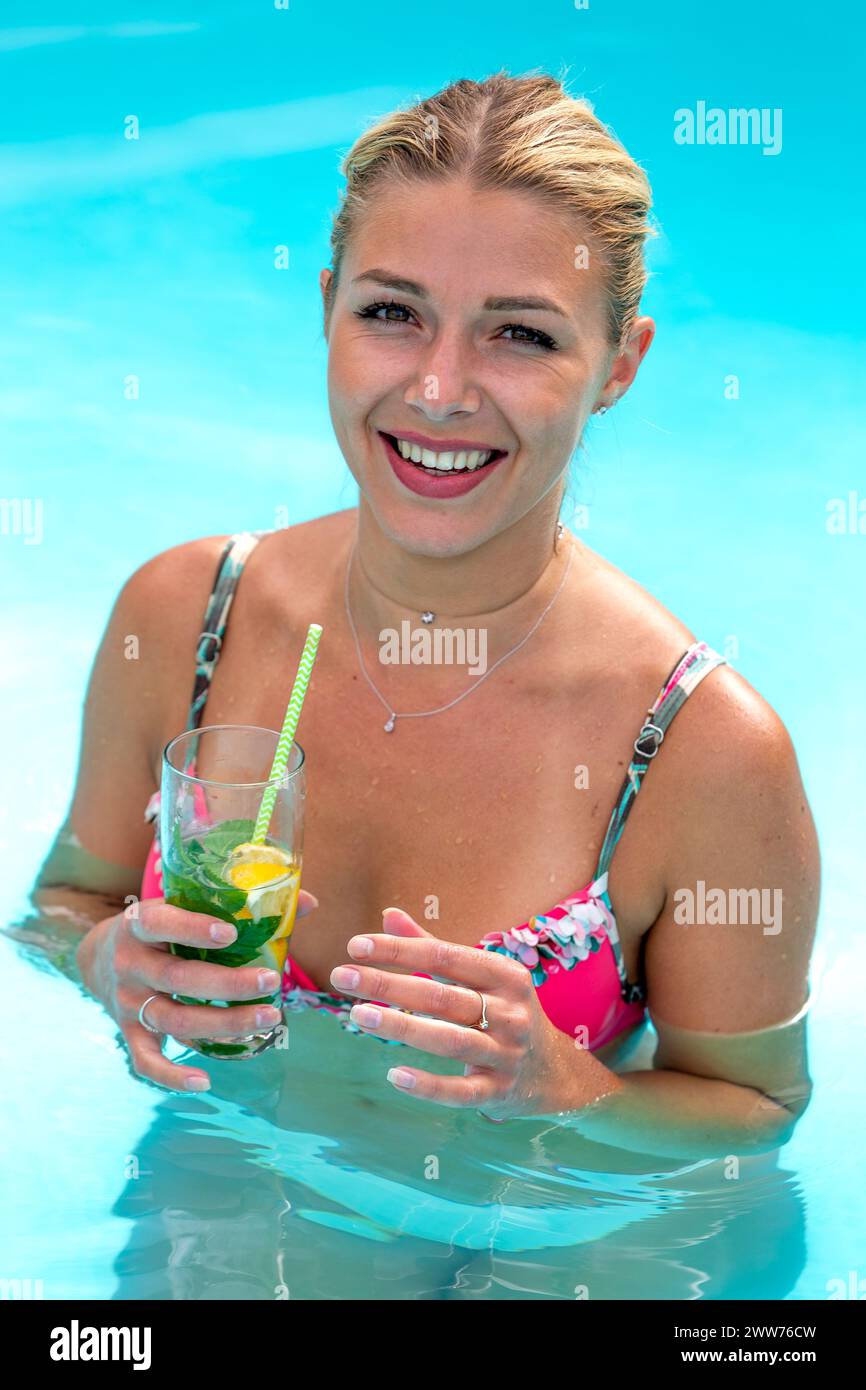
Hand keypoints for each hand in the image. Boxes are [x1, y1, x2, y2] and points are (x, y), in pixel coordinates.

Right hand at [77, 891, 317, 1091]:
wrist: (99, 959)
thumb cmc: (161, 928)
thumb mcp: (183, 906)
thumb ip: (240, 904)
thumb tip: (309, 903)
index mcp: (139, 924)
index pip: (160, 922)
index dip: (193, 928)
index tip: (231, 932)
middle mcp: (131, 965)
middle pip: (179, 978)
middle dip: (228, 984)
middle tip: (273, 982)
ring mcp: (128, 1003)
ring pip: (175, 1020)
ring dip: (223, 1024)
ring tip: (269, 1019)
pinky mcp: (128, 1033)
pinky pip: (146, 1061)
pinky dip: (172, 1077)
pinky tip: (205, 1082)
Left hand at [329, 907, 596, 1118]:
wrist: (553, 1072)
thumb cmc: (504, 1013)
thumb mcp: (481, 977)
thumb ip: (432, 948)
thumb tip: (388, 915)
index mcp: (504, 975)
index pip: (444, 956)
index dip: (399, 950)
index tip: (356, 946)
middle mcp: (510, 1012)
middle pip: (441, 996)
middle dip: (388, 985)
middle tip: (341, 976)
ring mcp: (506, 1054)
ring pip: (450, 1039)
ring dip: (402, 1028)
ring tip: (359, 1015)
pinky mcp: (498, 1092)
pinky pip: (460, 1091)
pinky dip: (428, 1085)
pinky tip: (394, 1075)